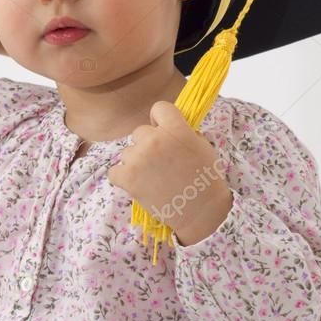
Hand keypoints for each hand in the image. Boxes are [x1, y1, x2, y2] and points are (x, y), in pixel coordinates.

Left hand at [107, 101, 231, 242]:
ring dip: (137, 162)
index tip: (163, 131)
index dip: (161, 120)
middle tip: (162, 163)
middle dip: (148, 144)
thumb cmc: (205, 180)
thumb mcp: (202, 146)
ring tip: (154, 178)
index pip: (159, 108)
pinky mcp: (127, 177)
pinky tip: (138, 184)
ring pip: (128, 152)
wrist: (201, 212)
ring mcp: (138, 158)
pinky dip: (123, 178)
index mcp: (176, 129)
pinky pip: (115, 171)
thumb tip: (166, 126)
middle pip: (140, 132)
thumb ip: (182, 132)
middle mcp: (155, 139)